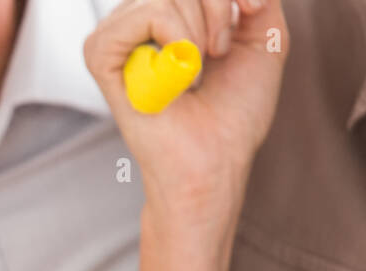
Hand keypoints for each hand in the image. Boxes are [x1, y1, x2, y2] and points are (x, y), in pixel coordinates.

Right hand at [83, 0, 288, 270]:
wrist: (216, 159)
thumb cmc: (233, 113)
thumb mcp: (264, 35)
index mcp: (168, 12)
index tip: (247, 14)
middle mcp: (137, 19)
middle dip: (218, 5)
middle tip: (219, 50)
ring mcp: (116, 35)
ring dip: (201, 26)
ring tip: (197, 68)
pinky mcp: (101, 54)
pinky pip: (148, 13)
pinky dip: (178, 38)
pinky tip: (176, 73)